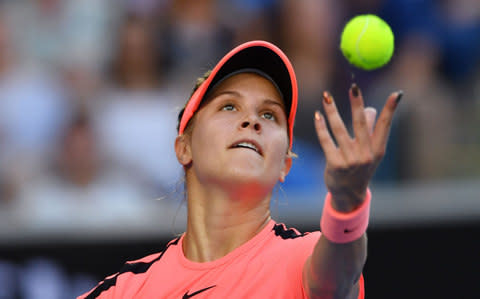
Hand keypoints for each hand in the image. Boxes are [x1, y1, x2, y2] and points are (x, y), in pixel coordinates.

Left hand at [314, 84, 401, 211]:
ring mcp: (350, 160)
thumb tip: (370, 108)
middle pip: (361, 124)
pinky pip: (326, 140)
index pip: (385, 125)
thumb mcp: (369, 152)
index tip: (397, 94)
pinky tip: (318, 116)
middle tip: (354, 87)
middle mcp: (366, 154)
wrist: (348, 194)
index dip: (391, 110)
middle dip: (357, 104)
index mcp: (377, 149)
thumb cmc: (359, 167)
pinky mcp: (334, 164)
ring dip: (332, 110)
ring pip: (339, 129)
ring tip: (326, 96)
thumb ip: (370, 130)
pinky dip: (321, 127)